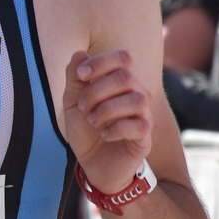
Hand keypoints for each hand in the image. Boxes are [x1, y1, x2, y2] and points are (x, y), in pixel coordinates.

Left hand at [63, 49, 152, 194]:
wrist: (93, 164)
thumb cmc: (86, 130)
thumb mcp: (73, 102)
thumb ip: (75, 77)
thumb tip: (80, 54)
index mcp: (121, 82)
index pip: (123, 58)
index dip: (101, 62)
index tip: (81, 76)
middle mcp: (137, 94)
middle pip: (126, 77)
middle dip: (97, 91)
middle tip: (83, 107)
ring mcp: (144, 115)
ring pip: (136, 100)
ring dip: (107, 110)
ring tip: (93, 121)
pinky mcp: (145, 137)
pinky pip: (139, 125)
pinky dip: (116, 128)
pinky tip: (104, 134)